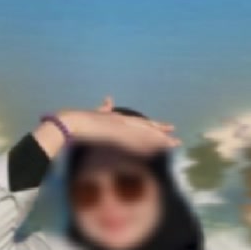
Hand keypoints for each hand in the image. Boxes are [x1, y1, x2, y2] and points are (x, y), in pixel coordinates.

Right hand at [65, 96, 180, 153]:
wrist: (72, 122)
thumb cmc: (82, 118)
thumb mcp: (97, 111)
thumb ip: (105, 107)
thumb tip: (109, 98)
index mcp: (121, 117)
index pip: (143, 122)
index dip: (157, 126)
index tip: (170, 128)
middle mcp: (124, 121)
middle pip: (148, 128)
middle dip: (163, 134)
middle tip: (178, 140)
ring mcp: (121, 128)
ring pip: (145, 135)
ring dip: (159, 140)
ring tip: (173, 144)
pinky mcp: (117, 136)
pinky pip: (135, 143)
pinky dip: (145, 146)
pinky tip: (155, 151)